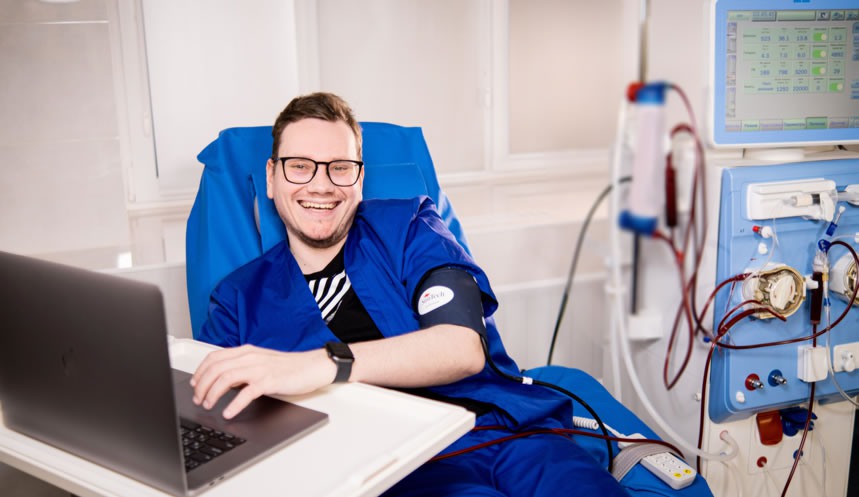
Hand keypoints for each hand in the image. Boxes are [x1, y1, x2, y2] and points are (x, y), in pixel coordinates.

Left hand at [190, 344, 333, 418]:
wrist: (313, 366)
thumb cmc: (289, 367)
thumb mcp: (261, 362)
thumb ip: (243, 368)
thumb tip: (224, 382)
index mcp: (246, 351)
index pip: (214, 358)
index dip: (200, 372)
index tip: (195, 384)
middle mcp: (250, 357)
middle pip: (216, 369)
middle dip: (202, 386)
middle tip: (199, 399)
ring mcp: (260, 368)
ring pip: (226, 378)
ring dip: (212, 394)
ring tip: (208, 405)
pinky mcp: (270, 380)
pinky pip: (246, 392)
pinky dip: (234, 404)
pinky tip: (228, 412)